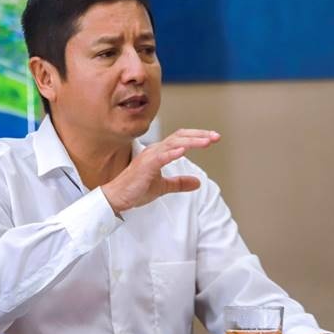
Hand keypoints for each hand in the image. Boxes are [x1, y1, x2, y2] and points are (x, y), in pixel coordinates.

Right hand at [101, 128, 219, 212]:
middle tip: (216, 136)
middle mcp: (155, 150)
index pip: (180, 138)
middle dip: (199, 135)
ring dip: (191, 142)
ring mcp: (149, 157)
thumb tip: (198, 182)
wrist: (117, 198)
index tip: (213, 138)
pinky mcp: (145, 166)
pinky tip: (183, 151)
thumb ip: (179, 183)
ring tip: (206, 142)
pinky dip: (172, 153)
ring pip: (173, 144)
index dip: (197, 136)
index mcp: (159, 153)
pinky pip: (160, 157)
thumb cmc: (136, 189)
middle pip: (179, 136)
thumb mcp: (163, 187)